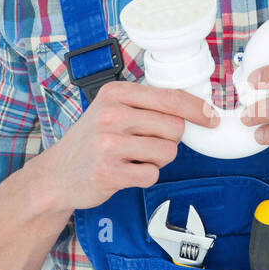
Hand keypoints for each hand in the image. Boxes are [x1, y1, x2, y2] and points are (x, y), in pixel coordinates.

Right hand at [40, 80, 219, 210]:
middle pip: (175, 128)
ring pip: (167, 152)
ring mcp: (108, 144)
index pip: (170, 98)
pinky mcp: (109, 172)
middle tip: (146, 144)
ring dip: (157, 160)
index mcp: (115, 93)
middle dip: (169, 140)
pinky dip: (145, 176)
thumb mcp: (112, 110)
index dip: (197, 109)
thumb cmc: (91, 141)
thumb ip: (146, 105)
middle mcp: (111, 115)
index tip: (211, 117)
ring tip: (131, 158)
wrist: (57, 174)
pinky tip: (125, 172)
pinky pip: (152, 174)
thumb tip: (197, 108)